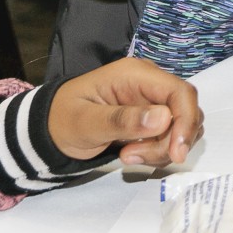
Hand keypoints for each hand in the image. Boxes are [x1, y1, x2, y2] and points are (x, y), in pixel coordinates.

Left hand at [48, 58, 202, 167]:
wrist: (48, 130)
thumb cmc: (62, 121)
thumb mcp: (85, 123)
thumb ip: (123, 120)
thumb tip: (164, 118)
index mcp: (137, 74)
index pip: (179, 92)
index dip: (185, 121)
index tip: (178, 153)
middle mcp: (151, 84)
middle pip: (183, 110)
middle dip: (170, 139)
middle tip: (134, 158)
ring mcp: (152, 101)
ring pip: (179, 125)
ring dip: (162, 147)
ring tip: (128, 157)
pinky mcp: (150, 118)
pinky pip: (169, 135)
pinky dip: (157, 150)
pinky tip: (131, 154)